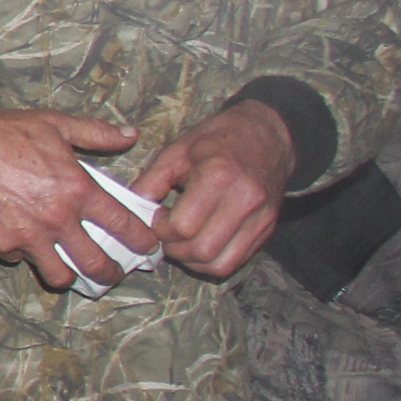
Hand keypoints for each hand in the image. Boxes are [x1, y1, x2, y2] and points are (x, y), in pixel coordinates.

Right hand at [0, 107, 147, 293]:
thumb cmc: (5, 132)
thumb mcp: (56, 124)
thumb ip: (97, 133)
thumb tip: (130, 135)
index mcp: (78, 190)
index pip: (124, 226)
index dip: (143, 241)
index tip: (149, 247)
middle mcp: (58, 219)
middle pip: (97, 264)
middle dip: (112, 273)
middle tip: (113, 271)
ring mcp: (28, 236)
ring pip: (61, 276)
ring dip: (71, 276)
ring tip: (73, 270)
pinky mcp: (1, 244)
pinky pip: (22, 260)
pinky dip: (27, 255)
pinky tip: (25, 242)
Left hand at [137, 98, 295, 280]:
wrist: (267, 135)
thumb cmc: (216, 140)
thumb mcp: (176, 151)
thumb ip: (150, 182)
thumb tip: (131, 210)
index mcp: (218, 177)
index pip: (182, 227)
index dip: (161, 230)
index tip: (157, 218)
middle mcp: (244, 201)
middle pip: (201, 250)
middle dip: (174, 250)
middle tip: (166, 235)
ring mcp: (261, 218)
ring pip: (220, 264)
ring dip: (193, 261)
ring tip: (182, 242)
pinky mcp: (269, 228)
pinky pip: (237, 261)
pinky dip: (213, 262)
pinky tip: (202, 243)